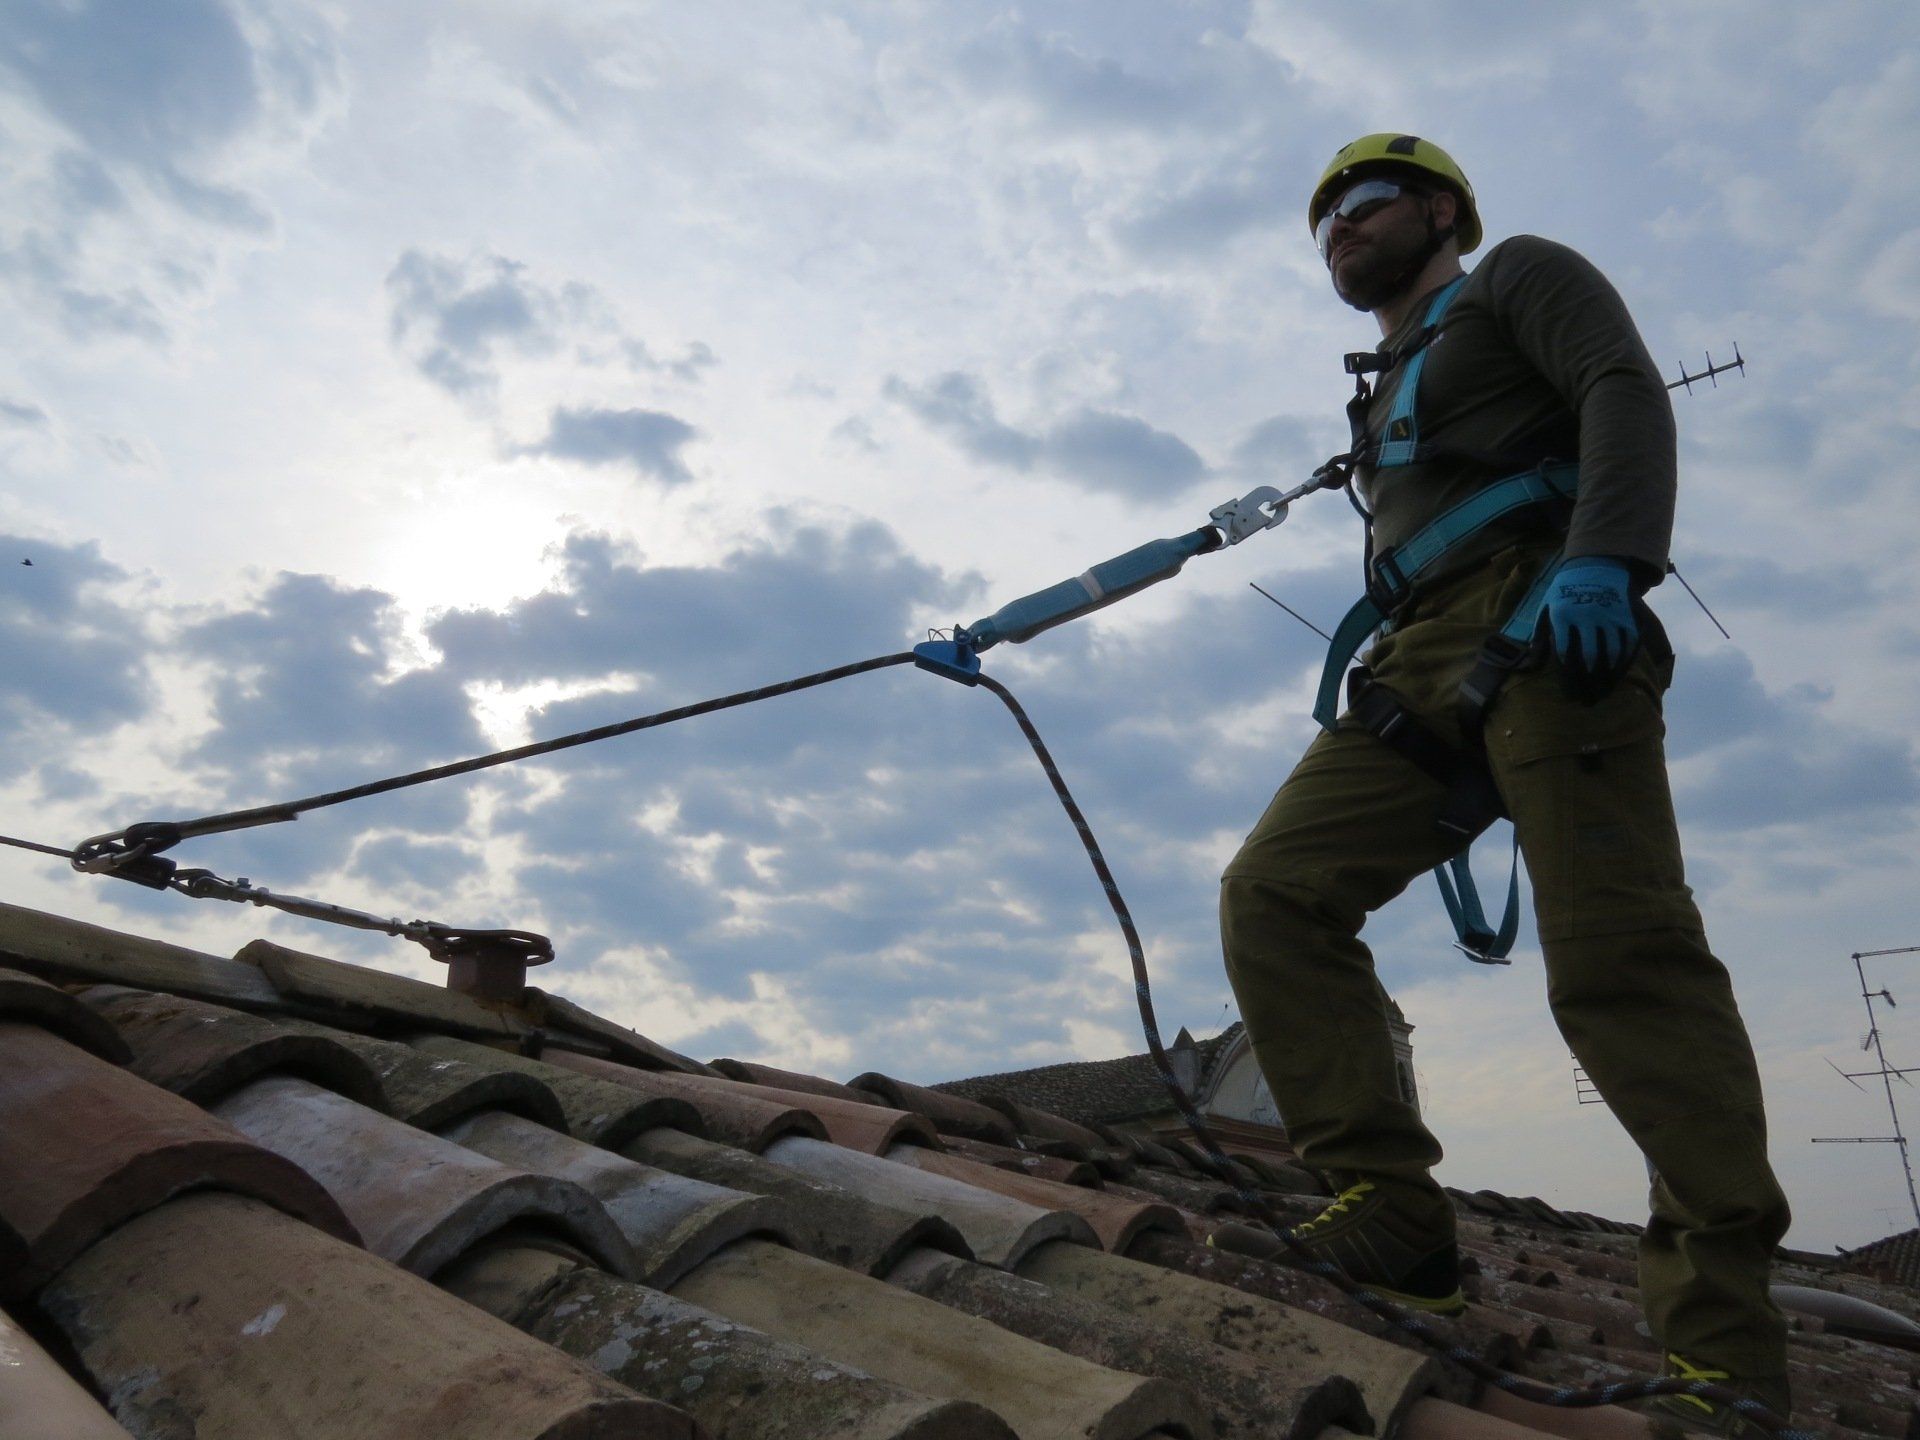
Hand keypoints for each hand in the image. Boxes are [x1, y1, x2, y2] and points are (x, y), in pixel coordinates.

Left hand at [1545, 557, 1638, 701]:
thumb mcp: (1546, 608)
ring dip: (1607, 677)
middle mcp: (1587, 617)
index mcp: (1563, 616)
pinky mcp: (1626, 616)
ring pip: (1611, 653)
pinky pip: (1628, 644)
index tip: (1571, 696)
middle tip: (1588, 701)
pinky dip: (1625, 662)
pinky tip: (1619, 675)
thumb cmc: (1565, 591)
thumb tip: (1533, 664)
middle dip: (1588, 683)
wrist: (1596, 565)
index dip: (1569, 678)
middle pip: (1589, 658)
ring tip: (1603, 693)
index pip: (1566, 654)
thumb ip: (1540, 636)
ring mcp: (1609, 616)